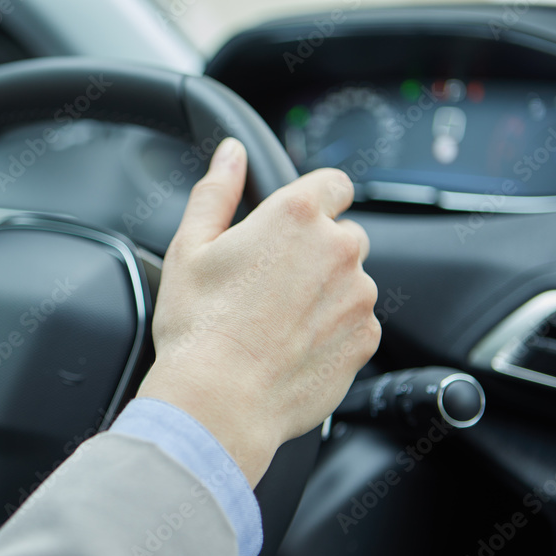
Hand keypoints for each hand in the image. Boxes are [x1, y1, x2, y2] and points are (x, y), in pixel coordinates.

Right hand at [137, 138, 379, 486]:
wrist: (219, 401)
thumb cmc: (199, 328)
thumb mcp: (190, 247)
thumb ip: (216, 190)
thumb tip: (231, 154)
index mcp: (295, 216)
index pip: (333, 183)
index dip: (313, 200)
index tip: (293, 224)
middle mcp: (337, 249)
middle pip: (342, 234)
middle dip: (314, 252)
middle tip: (268, 284)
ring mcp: (358, 297)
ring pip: (350, 282)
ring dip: (325, 293)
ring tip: (276, 322)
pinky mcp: (366, 340)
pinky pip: (356, 324)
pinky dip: (333, 331)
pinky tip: (292, 347)